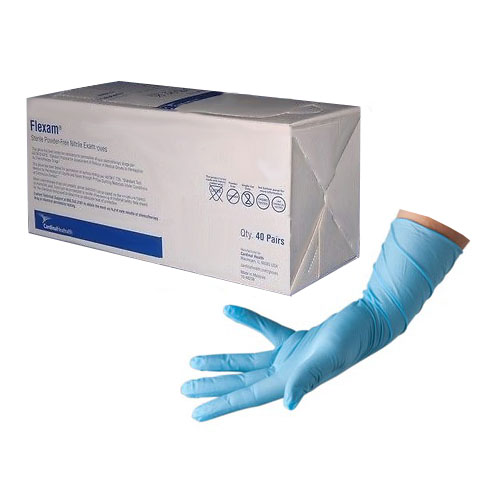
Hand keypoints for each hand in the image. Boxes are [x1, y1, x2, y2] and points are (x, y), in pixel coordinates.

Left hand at [182, 303, 367, 420]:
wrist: (367, 321)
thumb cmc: (351, 340)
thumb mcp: (328, 358)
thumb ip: (307, 380)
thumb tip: (289, 404)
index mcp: (288, 381)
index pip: (245, 396)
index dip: (219, 405)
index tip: (195, 413)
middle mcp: (284, 374)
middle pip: (239, 381)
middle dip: (211, 386)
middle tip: (184, 388)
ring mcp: (288, 358)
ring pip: (246, 361)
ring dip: (221, 361)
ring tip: (194, 361)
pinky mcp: (293, 342)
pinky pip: (264, 332)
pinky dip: (247, 321)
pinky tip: (229, 311)